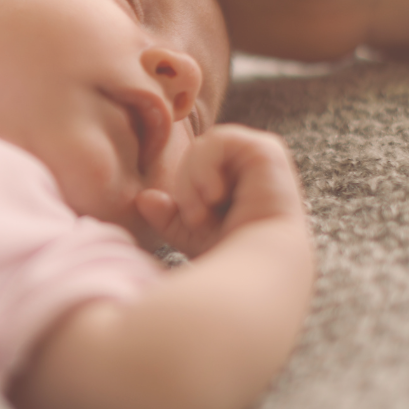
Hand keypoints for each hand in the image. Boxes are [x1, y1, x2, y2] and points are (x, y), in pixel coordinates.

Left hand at [135, 125, 304, 256]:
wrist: (256, 268)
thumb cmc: (229, 255)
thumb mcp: (190, 233)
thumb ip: (168, 215)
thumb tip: (143, 198)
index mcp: (236, 179)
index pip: (194, 164)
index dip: (186, 190)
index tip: (193, 222)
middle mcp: (250, 165)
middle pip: (194, 154)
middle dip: (186, 187)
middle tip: (196, 219)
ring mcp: (259, 155)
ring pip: (202, 146)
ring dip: (193, 180)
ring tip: (203, 212)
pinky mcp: (265, 149)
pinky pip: (218, 140)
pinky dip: (205, 168)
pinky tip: (215, 195)